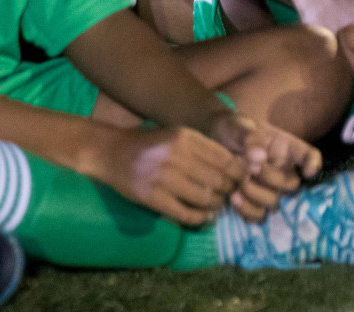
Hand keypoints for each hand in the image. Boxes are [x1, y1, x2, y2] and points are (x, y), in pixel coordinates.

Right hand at [89, 125, 244, 224]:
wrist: (112, 152)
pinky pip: (185, 213)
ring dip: (216, 206)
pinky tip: (204, 217)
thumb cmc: (150, 144)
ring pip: (204, 198)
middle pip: (218, 179)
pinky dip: (199, 218)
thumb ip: (203, 147)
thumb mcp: (178, 135)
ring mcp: (163, 178)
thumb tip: (235, 166)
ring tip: (217, 206)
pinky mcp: (152, 198)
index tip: (240, 180)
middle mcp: (176, 155)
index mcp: (186, 137)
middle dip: (229, 191)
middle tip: (230, 196)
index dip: (238, 172)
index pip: (224, 158)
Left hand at [205, 112, 321, 221]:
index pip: (310, 156)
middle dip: (273, 180)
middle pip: (293, 186)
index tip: (307, 171)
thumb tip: (259, 157)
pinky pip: (257, 216)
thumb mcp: (239, 127)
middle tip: (251, 169)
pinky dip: (246, 211)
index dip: (313, 164)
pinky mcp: (252, 203)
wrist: (215, 143)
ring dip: (257, 198)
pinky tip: (233, 198)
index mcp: (286, 149)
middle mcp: (283, 171)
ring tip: (238, 185)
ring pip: (274, 205)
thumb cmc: (233, 131)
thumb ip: (250, 138)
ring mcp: (269, 189)